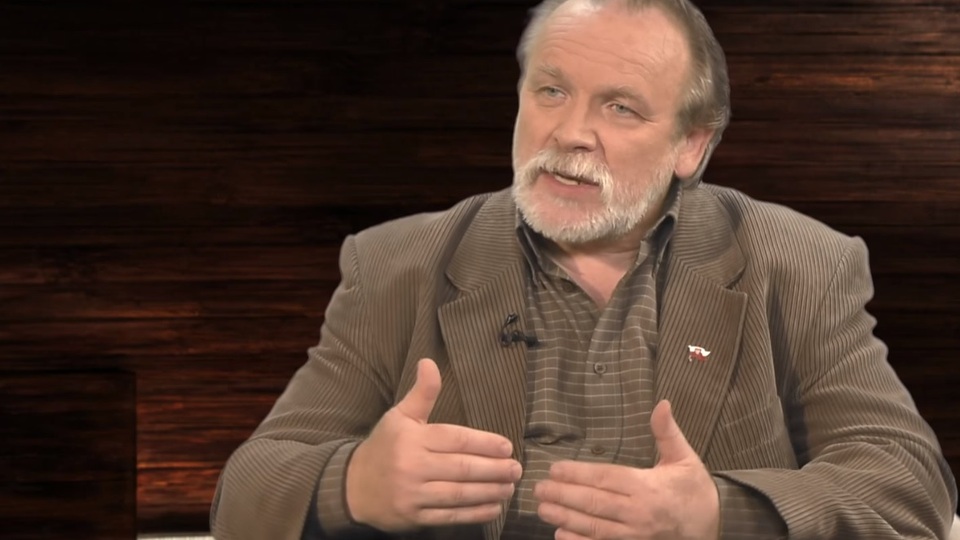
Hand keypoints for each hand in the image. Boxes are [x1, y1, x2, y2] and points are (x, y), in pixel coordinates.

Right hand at [345, 358, 522, 531]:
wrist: (352, 486)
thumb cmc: (384, 447)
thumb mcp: (399, 416)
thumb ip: (422, 393)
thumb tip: (429, 362)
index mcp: (412, 438)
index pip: (455, 439)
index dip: (484, 443)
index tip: (507, 447)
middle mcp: (413, 466)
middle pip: (462, 468)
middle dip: (494, 469)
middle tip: (517, 469)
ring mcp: (413, 494)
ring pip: (459, 493)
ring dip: (489, 491)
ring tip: (510, 487)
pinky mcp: (414, 517)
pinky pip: (450, 516)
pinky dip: (475, 513)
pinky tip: (494, 507)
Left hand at [533, 400, 719, 539]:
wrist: (714, 526)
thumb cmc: (695, 491)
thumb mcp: (684, 458)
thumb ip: (667, 432)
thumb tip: (662, 403)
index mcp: (647, 486)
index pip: (606, 478)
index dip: (578, 474)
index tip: (554, 469)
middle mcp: (639, 512)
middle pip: (595, 503)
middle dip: (563, 496)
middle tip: (538, 489)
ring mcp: (636, 535)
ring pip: (595, 527)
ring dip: (566, 519)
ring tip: (543, 510)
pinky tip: (560, 535)